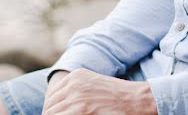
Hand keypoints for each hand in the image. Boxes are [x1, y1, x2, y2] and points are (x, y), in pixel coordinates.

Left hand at [41, 68, 156, 114]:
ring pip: (52, 114)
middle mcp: (73, 83)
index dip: (51, 111)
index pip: (51, 98)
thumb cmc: (118, 97)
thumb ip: (77, 92)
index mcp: (75, 76)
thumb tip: (58, 107)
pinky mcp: (82, 109)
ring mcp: (76, 96)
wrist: (137, 99)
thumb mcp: (94, 86)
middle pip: (50, 107)